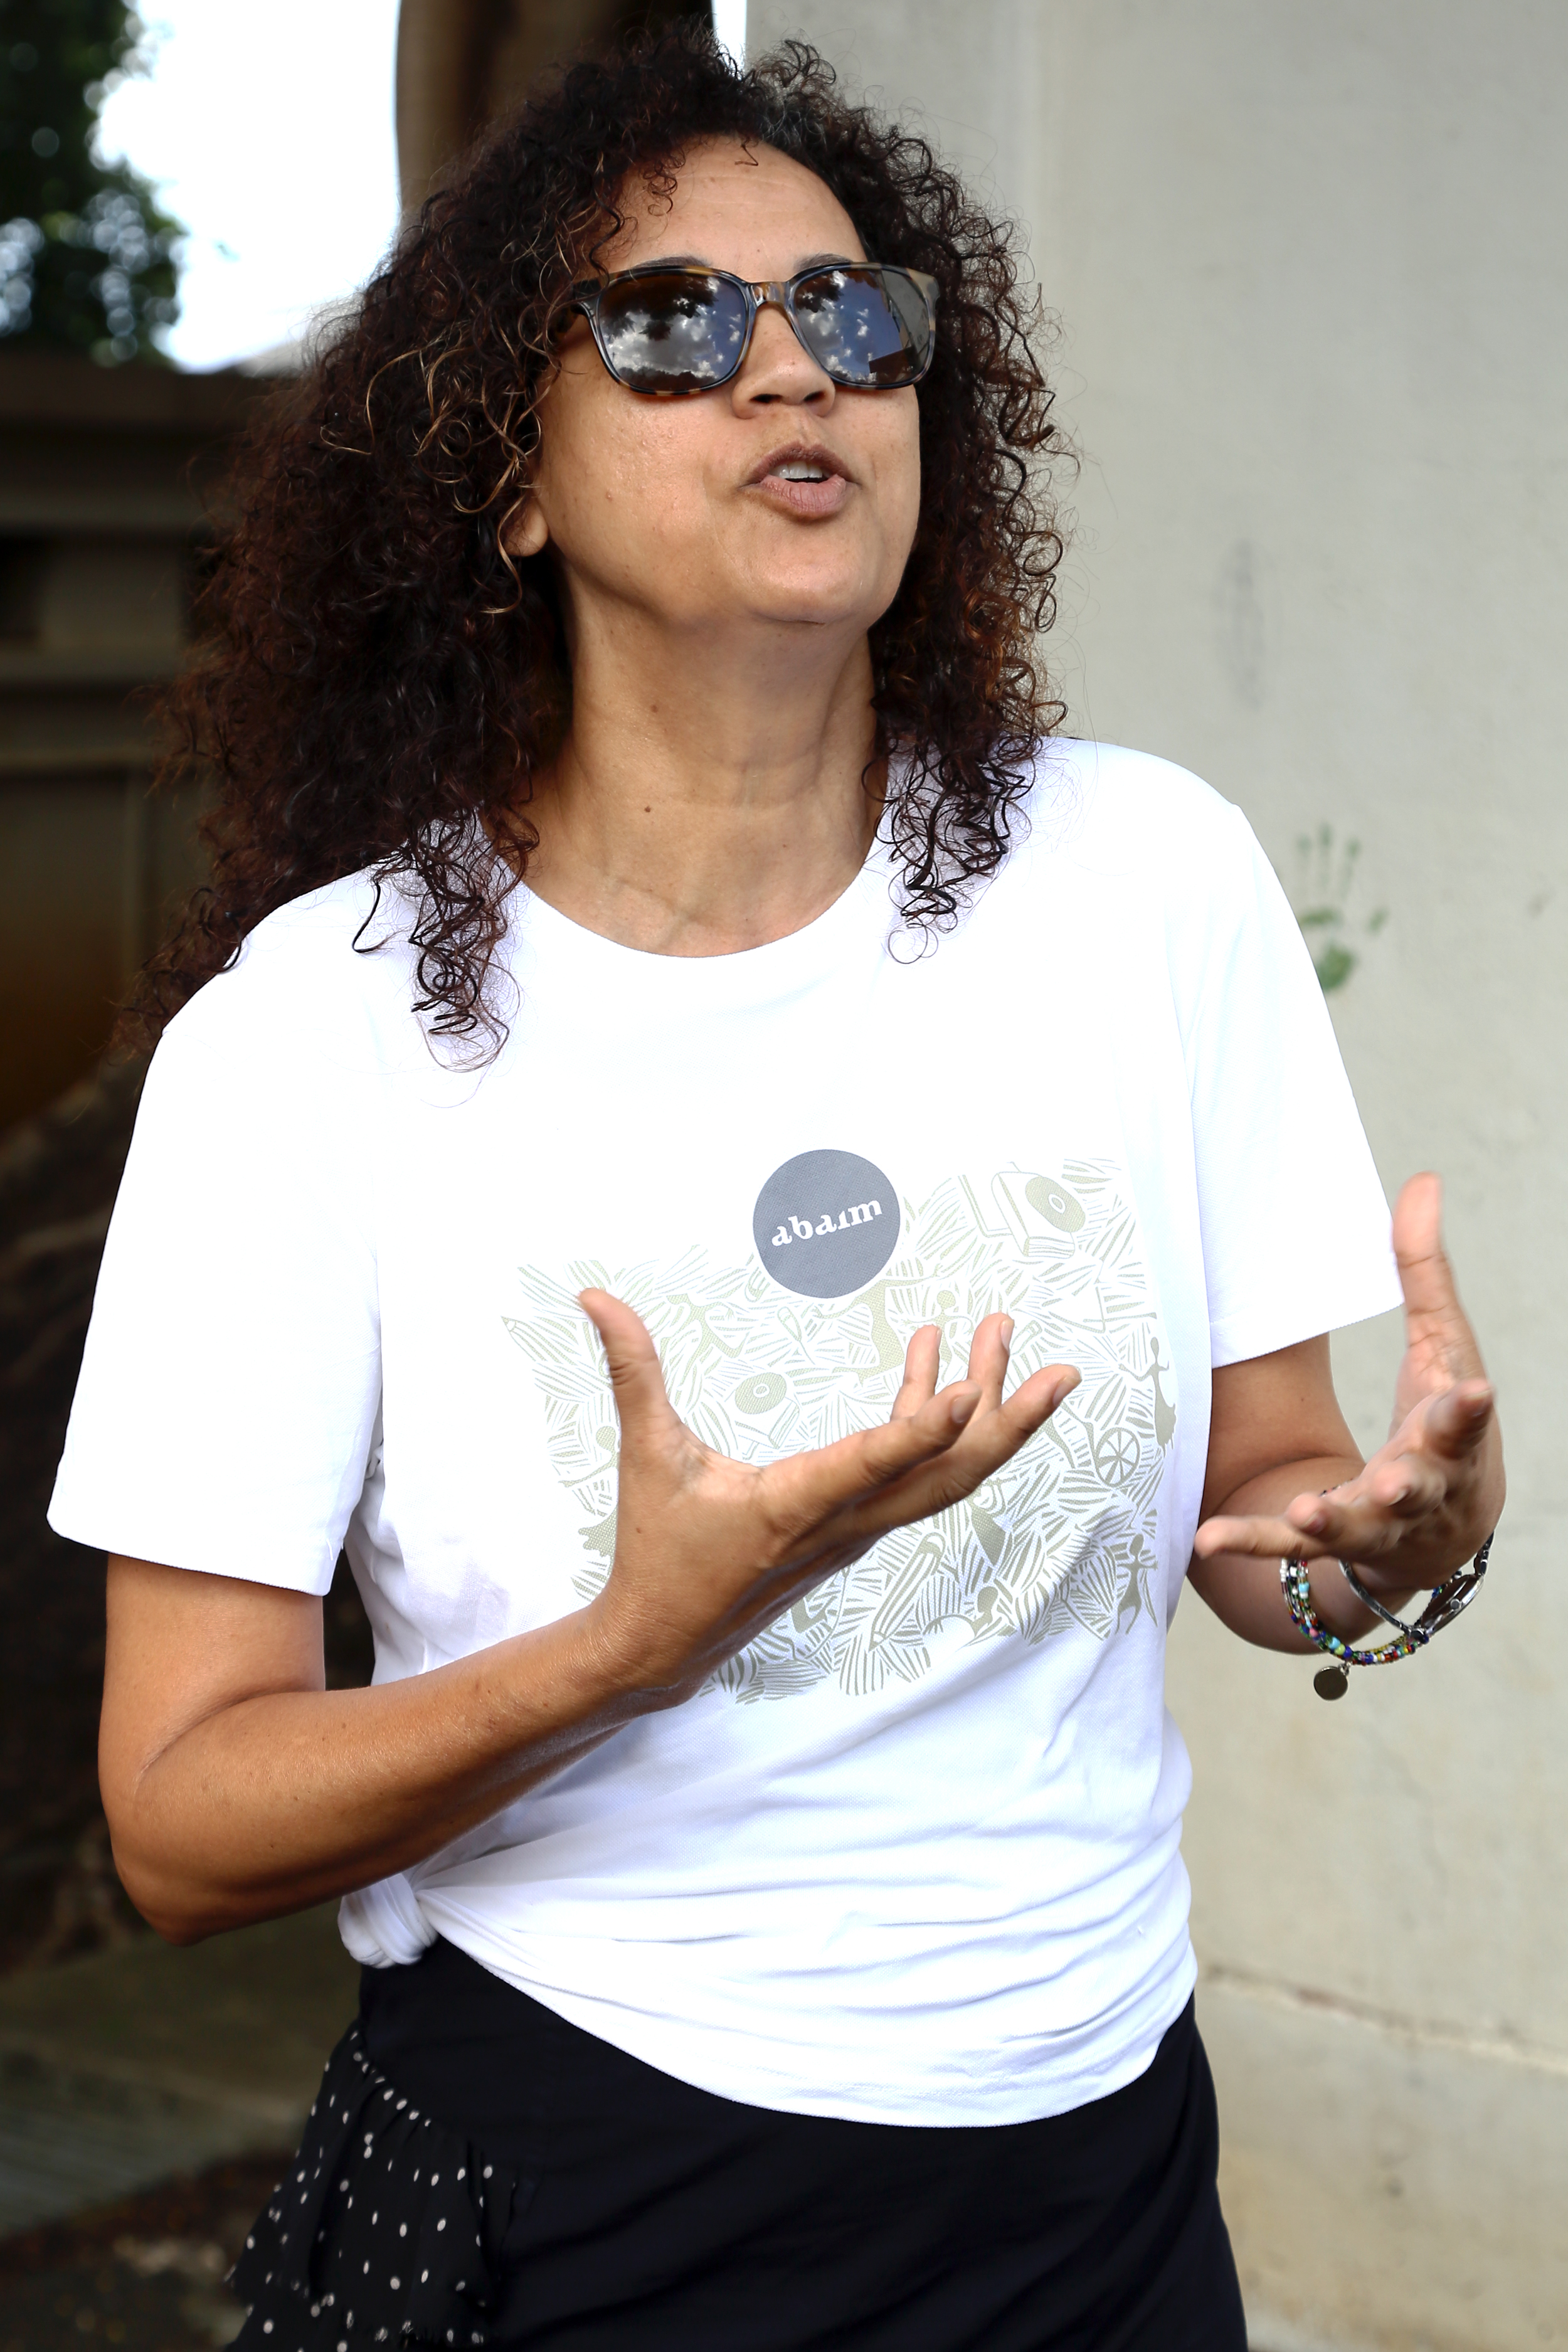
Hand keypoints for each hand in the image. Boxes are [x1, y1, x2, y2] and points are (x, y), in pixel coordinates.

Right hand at [576, 1291, 1079, 1702]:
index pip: (873, 1462)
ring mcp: (860, 1525)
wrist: (669, 1639)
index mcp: (795, 1503)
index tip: (967, 1390)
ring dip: (985, 1409)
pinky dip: (932, 1417)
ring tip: (1005, 1338)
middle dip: (1009, 1419)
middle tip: (1061, 1369)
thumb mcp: (647, 1456)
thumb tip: (596, 1298)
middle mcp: (845, 1518)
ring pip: (944, 1471)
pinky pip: (916, 1470)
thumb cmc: (658, 1548)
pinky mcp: (856, 1522)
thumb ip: (632, 1372)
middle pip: (952, 1473)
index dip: (922, 1427)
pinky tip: (930, 1363)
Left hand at [1194, 1173, 1502, 1600]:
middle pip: (1417, 1486)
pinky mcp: (1331, 1546)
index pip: (1462, 1420)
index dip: (1467, 1408)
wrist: (1440, 1533)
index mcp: (1448, 1437)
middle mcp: (1419, 1489)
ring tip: (1307, 1513)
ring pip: (1354, 1527)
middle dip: (1409, 1483)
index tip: (1475, 1391)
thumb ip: (1424, 1271)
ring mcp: (1375, 1523)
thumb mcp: (1440, 1348)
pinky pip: (1285, 1552)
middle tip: (1395, 1480)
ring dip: (1330, 1522)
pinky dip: (1250, 1542)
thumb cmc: (1439, 1426)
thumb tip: (1422, 1180)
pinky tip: (1206, 1538)